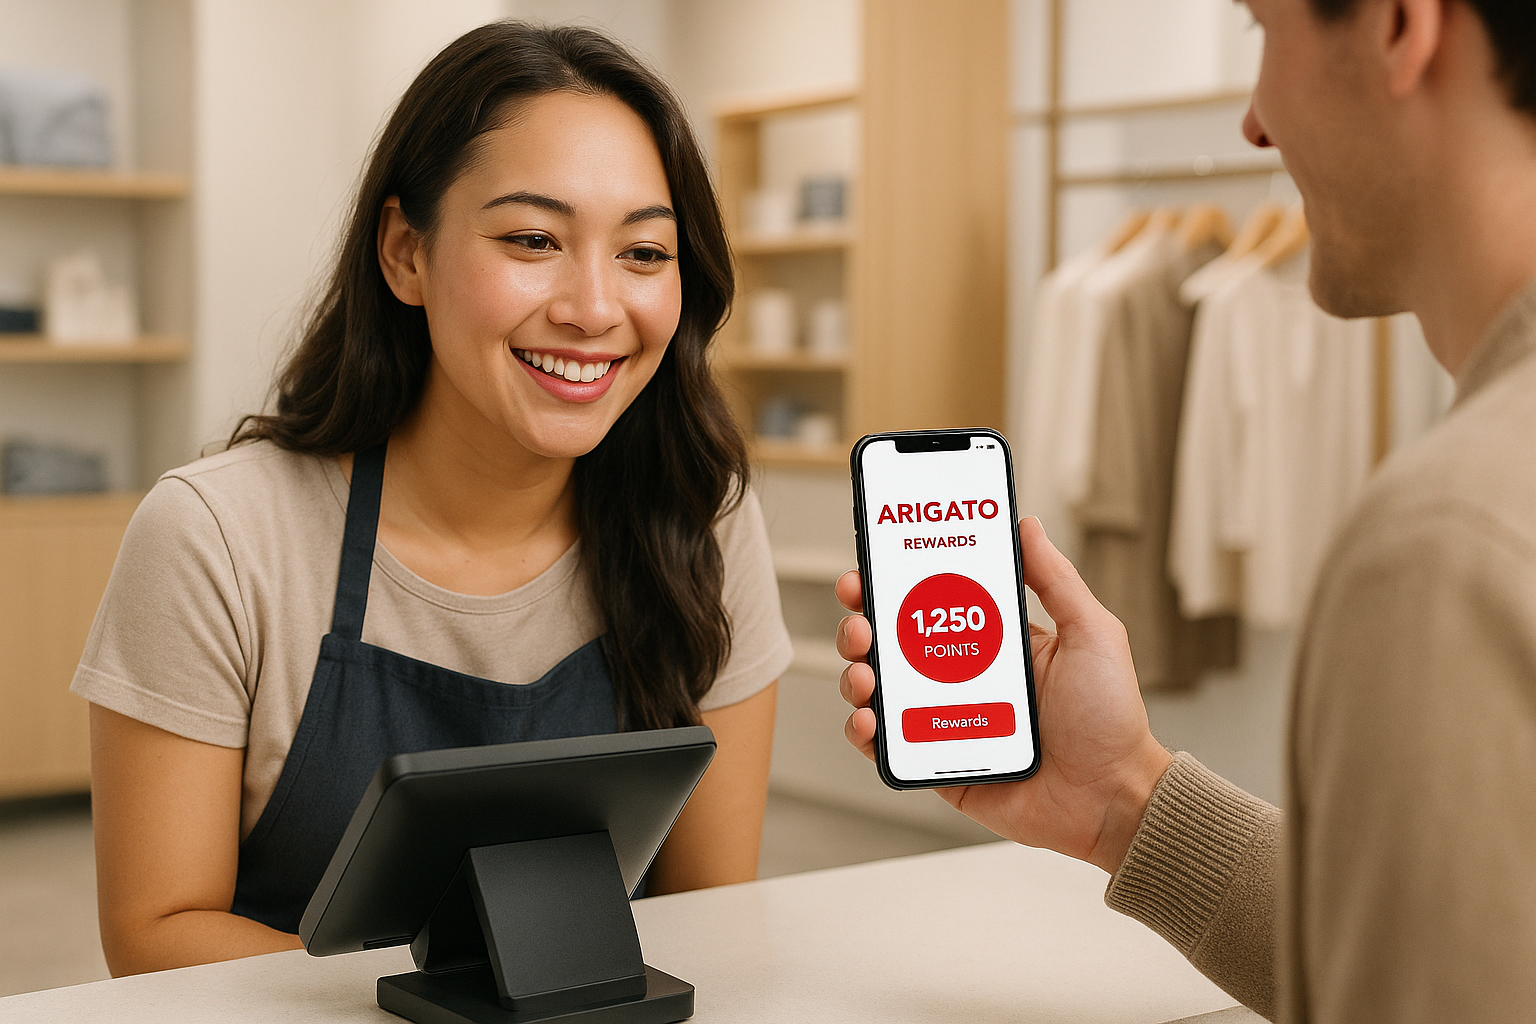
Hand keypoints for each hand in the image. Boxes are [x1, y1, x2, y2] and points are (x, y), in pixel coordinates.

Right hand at [835, 517, 1172, 874]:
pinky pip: (888, 748)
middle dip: (862, 624)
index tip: (871, 566)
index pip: (931, 604)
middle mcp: (964, 679)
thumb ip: (1056, 579)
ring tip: (864, 674)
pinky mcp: (938, 767)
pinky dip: (865, 733)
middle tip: (859, 619)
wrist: (1114, 797)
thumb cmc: (1111, 719)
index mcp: (994, 643)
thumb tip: (1026, 526)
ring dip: (857, 675)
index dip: (895, 583)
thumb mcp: (1091, 634)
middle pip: (892, 643)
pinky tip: (868, 720)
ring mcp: (946, 723)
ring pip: (881, 691)